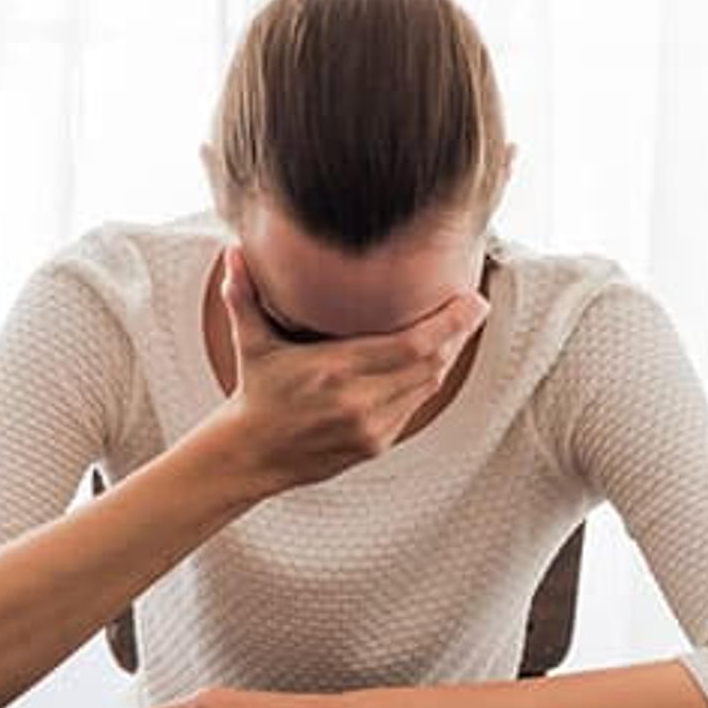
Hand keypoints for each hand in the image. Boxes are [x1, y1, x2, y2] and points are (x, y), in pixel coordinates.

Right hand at [216, 243, 489, 489]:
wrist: (251, 455)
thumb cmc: (255, 393)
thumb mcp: (249, 342)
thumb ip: (243, 295)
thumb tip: (232, 252)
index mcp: (335, 371)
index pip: (414, 345)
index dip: (451, 323)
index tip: (471, 299)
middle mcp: (359, 401)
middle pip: (432, 363)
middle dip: (460, 333)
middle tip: (475, 305)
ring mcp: (371, 428)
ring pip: (428, 387)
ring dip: (448, 356)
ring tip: (460, 328)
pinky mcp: (376, 445)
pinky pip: (414, 407)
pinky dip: (426, 381)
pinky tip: (432, 360)